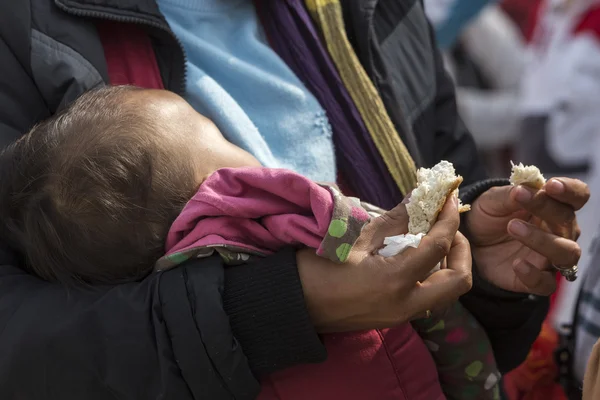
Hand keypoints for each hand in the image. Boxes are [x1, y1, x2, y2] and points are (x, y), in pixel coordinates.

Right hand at [298, 196, 471, 332]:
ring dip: (449, 264)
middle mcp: (405, 304)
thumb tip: (421, 196)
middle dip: (462, 249)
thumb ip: (395, 218)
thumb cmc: (316, 268)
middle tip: (446, 226)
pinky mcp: (395, 317)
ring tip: (430, 238)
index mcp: (393, 281)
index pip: (438, 245)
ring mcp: (401, 315)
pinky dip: (432, 275)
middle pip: (459, 281)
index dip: (448, 217)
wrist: (294, 304)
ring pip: (447, 293)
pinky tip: (414, 256)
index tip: (448, 196)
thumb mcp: (356, 238)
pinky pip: (428, 297)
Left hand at [466, 178, 589, 295]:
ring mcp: (550, 257)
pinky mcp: (538, 280)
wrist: (470, 243)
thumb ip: (509, 195)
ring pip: (566, 253)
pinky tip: (517, 264)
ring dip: (543, 240)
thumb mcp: (492, 201)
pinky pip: (546, 283)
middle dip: (546, 209)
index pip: (577, 196)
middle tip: (519, 198)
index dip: (570, 190)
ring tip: (513, 227)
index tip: (551, 185)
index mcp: (553, 207)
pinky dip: (533, 275)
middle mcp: (560, 232)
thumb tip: (523, 188)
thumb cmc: (489, 217)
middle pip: (568, 222)